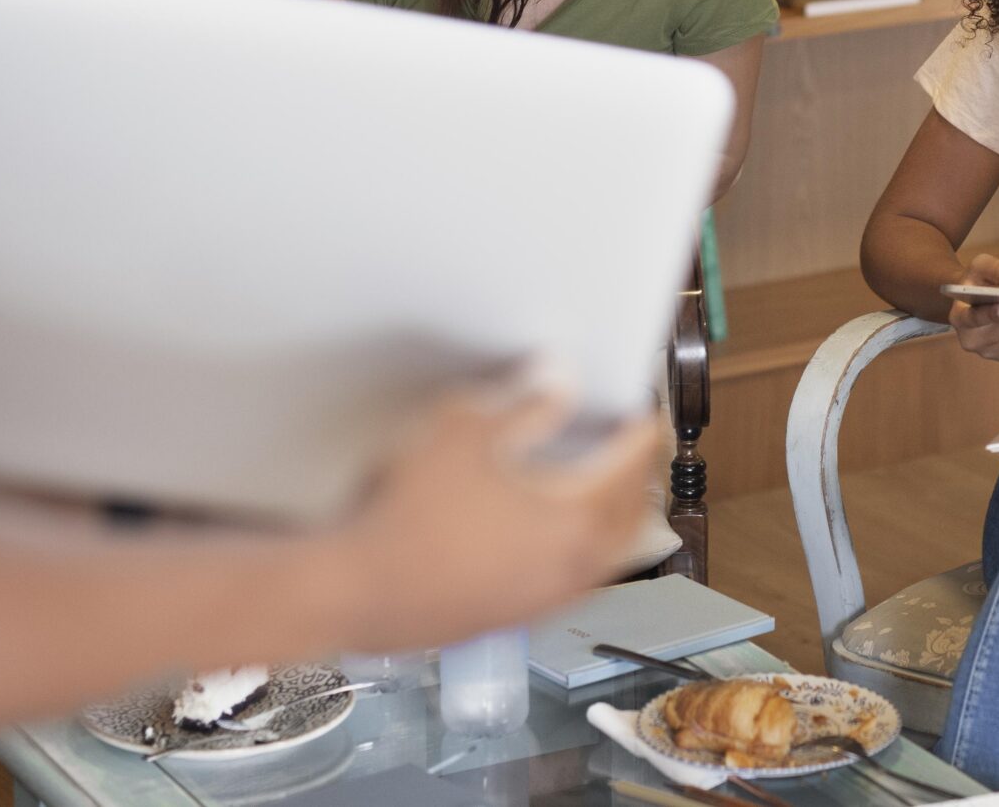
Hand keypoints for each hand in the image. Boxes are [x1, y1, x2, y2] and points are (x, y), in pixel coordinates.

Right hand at [328, 388, 660, 652]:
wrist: (353, 590)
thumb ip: (523, 403)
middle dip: (640, 478)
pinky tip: (556, 537)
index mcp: (572, 515)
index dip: (642, 432)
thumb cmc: (405, 511)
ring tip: (607, 490)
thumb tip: (560, 377)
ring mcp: (543, 600)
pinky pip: (571, 582)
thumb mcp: (463, 430)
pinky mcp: (513, 620)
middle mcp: (571, 565)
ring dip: (616, 520)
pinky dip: (582, 553)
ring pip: (606, 557)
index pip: (630, 466)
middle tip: (636, 448)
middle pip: (631, 517)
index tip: (644, 411)